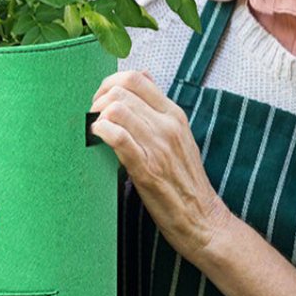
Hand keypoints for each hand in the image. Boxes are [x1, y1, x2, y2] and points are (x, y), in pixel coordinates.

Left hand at [90, 70, 231, 265]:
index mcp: (174, 115)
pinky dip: (101, 132)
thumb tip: (142, 76)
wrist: (203, 219)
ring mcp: (158, 147)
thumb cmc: (185, 180)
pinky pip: (118, 138)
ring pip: (117, 109)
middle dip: (98, 100)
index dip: (109, 83)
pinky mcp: (147, 169)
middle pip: (122, 91)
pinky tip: (97, 138)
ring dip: (97, 116)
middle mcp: (167, 126)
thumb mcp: (179, 135)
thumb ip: (159, 108)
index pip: (136, 78)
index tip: (100, 99)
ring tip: (95, 130)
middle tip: (93, 117)